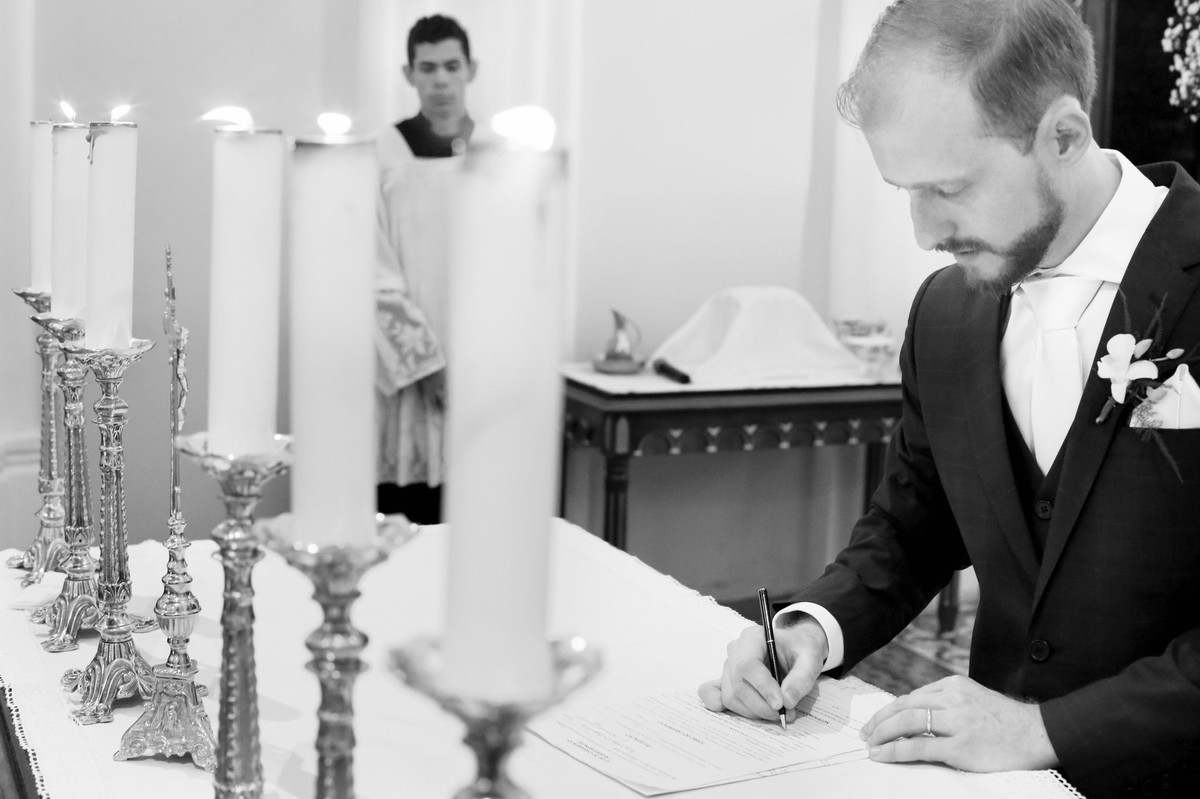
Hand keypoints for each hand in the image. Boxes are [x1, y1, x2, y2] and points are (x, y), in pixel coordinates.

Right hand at [697, 615, 829, 721]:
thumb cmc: (800, 650)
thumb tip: (787, 701)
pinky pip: (713, 694)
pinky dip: (720, 706)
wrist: (794, 649)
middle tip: (786, 714)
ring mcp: (728, 666)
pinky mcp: (726, 681)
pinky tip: (740, 712)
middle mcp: (736, 650)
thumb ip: (801, 679)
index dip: (762, 687)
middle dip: (762, 706)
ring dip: (754, 712)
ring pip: (731, 696)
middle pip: (738, 685)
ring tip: (780, 713)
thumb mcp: (811, 659)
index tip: (780, 704)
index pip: (748, 665)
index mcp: (753, 637)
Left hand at [861, 675, 1057, 771]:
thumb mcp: (975, 699)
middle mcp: (953, 698)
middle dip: (880, 721)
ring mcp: (957, 721)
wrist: (1040, 735)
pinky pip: (919, 746)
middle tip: (866, 734)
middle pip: (904, 706)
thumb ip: (948, 703)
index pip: (912, 697)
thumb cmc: (1008, 722)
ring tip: (870, 745)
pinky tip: (883, 755)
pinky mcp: (962, 745)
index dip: (890, 710)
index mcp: (954, 685)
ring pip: (907, 722)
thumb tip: (916, 715)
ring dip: (883, 734)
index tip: (877, 722)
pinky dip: (896, 750)